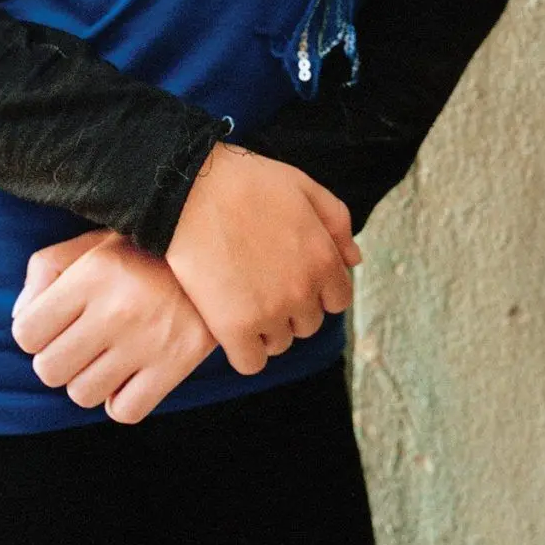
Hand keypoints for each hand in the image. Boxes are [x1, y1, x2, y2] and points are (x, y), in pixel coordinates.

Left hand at [11, 230, 216, 423]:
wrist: (221, 252)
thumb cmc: (146, 249)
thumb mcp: (93, 241)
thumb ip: (46, 269)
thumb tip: (20, 320)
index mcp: (92, 274)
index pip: (26, 332)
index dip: (33, 333)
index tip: (52, 325)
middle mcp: (116, 309)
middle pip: (49, 370)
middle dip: (56, 360)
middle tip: (78, 344)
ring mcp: (147, 341)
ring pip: (82, 395)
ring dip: (87, 381)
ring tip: (105, 358)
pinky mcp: (176, 365)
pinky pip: (124, 411)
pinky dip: (120, 400)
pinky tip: (128, 376)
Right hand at [164, 145, 360, 375]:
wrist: (190, 191)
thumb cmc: (246, 182)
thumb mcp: (303, 187)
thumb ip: (336, 222)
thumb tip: (354, 260)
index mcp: (323, 259)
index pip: (338, 299)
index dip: (317, 290)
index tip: (292, 278)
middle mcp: (303, 290)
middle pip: (309, 324)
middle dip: (291, 308)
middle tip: (263, 284)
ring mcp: (270, 312)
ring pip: (280, 343)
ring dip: (266, 328)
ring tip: (243, 299)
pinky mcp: (235, 327)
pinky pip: (251, 362)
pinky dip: (245, 350)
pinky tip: (231, 325)